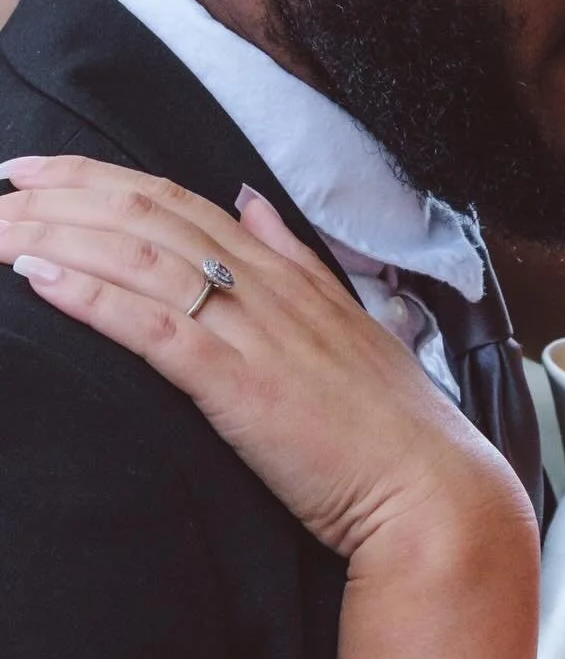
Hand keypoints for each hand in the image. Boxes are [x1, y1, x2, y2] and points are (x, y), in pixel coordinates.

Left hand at [0, 154, 535, 568]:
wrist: (428, 488)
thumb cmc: (388, 423)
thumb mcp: (345, 321)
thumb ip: (294, 259)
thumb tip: (253, 203)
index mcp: (285, 273)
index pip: (180, 202)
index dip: (103, 179)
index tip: (40, 170)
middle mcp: (266, 287)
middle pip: (149, 216)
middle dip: (66, 192)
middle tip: (2, 182)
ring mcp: (253, 332)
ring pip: (140, 258)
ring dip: (59, 235)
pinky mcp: (238, 384)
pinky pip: (152, 326)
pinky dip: (90, 296)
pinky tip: (39, 279)